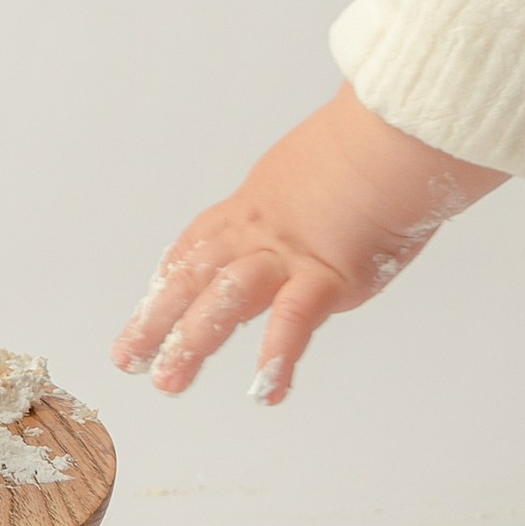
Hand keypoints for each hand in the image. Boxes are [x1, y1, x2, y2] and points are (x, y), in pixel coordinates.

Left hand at [111, 91, 508, 402]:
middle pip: (194, 277)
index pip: (197, 247)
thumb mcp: (321, 170)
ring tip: (169, 383)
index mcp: (257, 205)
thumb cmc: (376, 146)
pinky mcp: (328, 273)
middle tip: (127, 360)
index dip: (167, 280)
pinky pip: (294, 320)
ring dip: (194, 341)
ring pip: (226, 299)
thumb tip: (316, 216)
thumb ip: (307, 203)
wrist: (398, 135)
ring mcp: (290, 253)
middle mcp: (261, 230)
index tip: (145, 308)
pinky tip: (263, 390)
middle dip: (156, 320)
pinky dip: (277, 356)